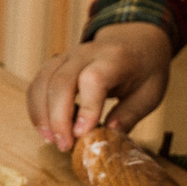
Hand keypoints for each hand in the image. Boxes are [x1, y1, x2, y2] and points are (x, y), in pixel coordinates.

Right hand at [26, 23, 171, 150]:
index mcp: (115, 59)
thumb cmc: (144, 69)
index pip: (93, 80)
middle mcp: (86, 53)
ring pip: (44, 81)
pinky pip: (38, 83)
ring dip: (42, 114)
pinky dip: (36, 107)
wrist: (134, 39)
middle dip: (58, 118)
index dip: (86, 108)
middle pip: (61, 81)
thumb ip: (129, 115)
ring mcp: (66, 56)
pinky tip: (45, 127)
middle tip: (64, 146)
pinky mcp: (55, 63)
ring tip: (50, 140)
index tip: (82, 135)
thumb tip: (108, 136)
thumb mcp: (150, 94)